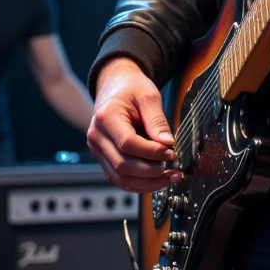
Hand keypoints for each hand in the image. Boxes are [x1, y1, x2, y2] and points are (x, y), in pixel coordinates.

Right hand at [87, 58, 178, 193]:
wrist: (115, 86)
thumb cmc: (131, 89)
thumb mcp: (148, 96)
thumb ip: (157, 120)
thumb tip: (167, 144)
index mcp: (106, 117)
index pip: (128, 143)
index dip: (152, 152)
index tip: (171, 151)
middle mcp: (97, 136)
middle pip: (122, 165)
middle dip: (152, 171)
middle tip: (173, 164)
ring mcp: (97, 150)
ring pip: (120, 177)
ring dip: (148, 183)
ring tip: (170, 177)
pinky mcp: (103, 158)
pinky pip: (119, 178)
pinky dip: (139, 183)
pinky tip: (157, 180)